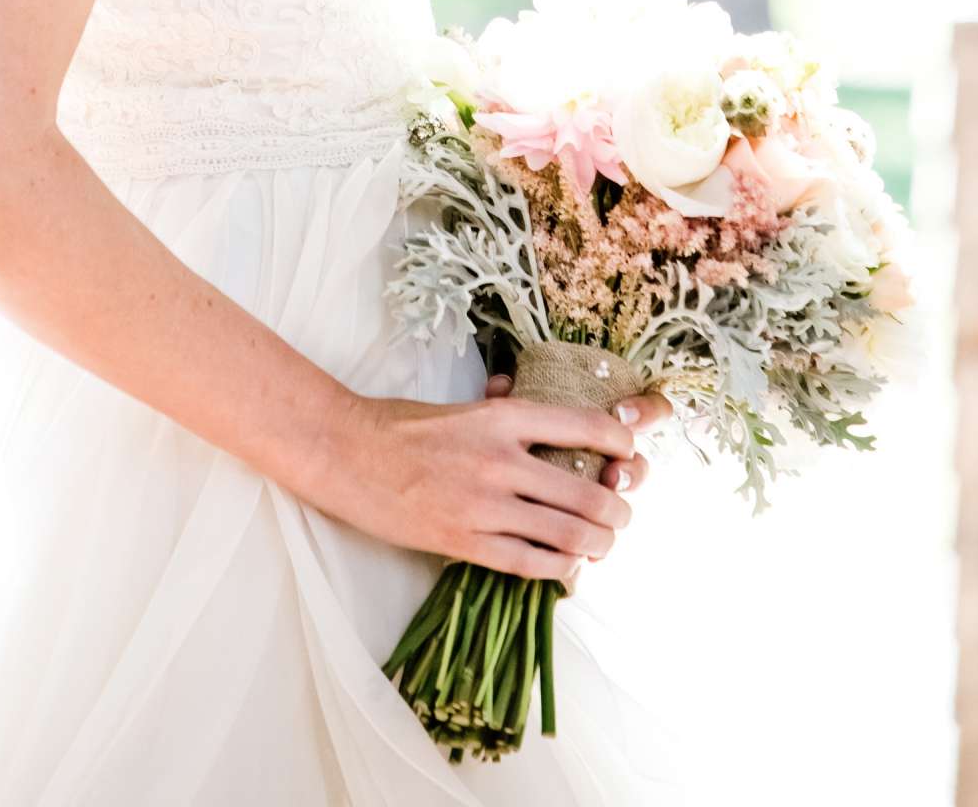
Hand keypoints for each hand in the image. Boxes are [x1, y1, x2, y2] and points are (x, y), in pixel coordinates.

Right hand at [308, 372, 665, 593]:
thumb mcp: (463, 406)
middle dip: (618, 510)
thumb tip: (539, 407)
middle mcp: (501, 460)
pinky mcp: (465, 542)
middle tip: (622, 514)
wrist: (347, 454)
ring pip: (568, 535)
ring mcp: (484, 505)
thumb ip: (505, 409)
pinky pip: (531, 564)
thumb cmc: (402, 425)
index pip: (584, 426)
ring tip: (602, 545)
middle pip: (588, 493)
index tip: (630, 455)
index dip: (621, 444)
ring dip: (598, 545)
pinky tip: (567, 567)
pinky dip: (560, 570)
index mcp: (503, 417)